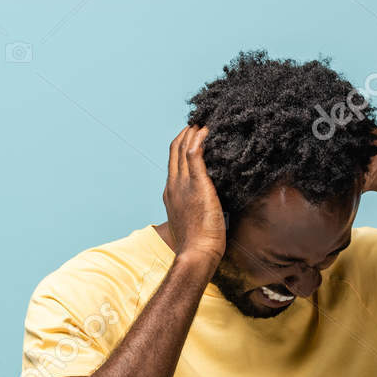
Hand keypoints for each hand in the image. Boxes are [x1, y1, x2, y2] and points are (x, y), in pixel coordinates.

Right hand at [163, 125, 227, 261]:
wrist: (196, 253)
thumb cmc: (196, 245)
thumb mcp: (190, 223)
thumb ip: (193, 209)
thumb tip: (205, 206)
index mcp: (170, 194)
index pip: (172, 163)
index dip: (180, 147)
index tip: (191, 138)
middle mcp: (173, 185)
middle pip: (174, 150)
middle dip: (185, 134)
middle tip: (197, 124)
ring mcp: (183, 184)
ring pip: (182, 148)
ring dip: (192, 132)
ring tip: (202, 123)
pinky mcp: (197, 184)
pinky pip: (194, 154)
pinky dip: (198, 139)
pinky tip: (206, 130)